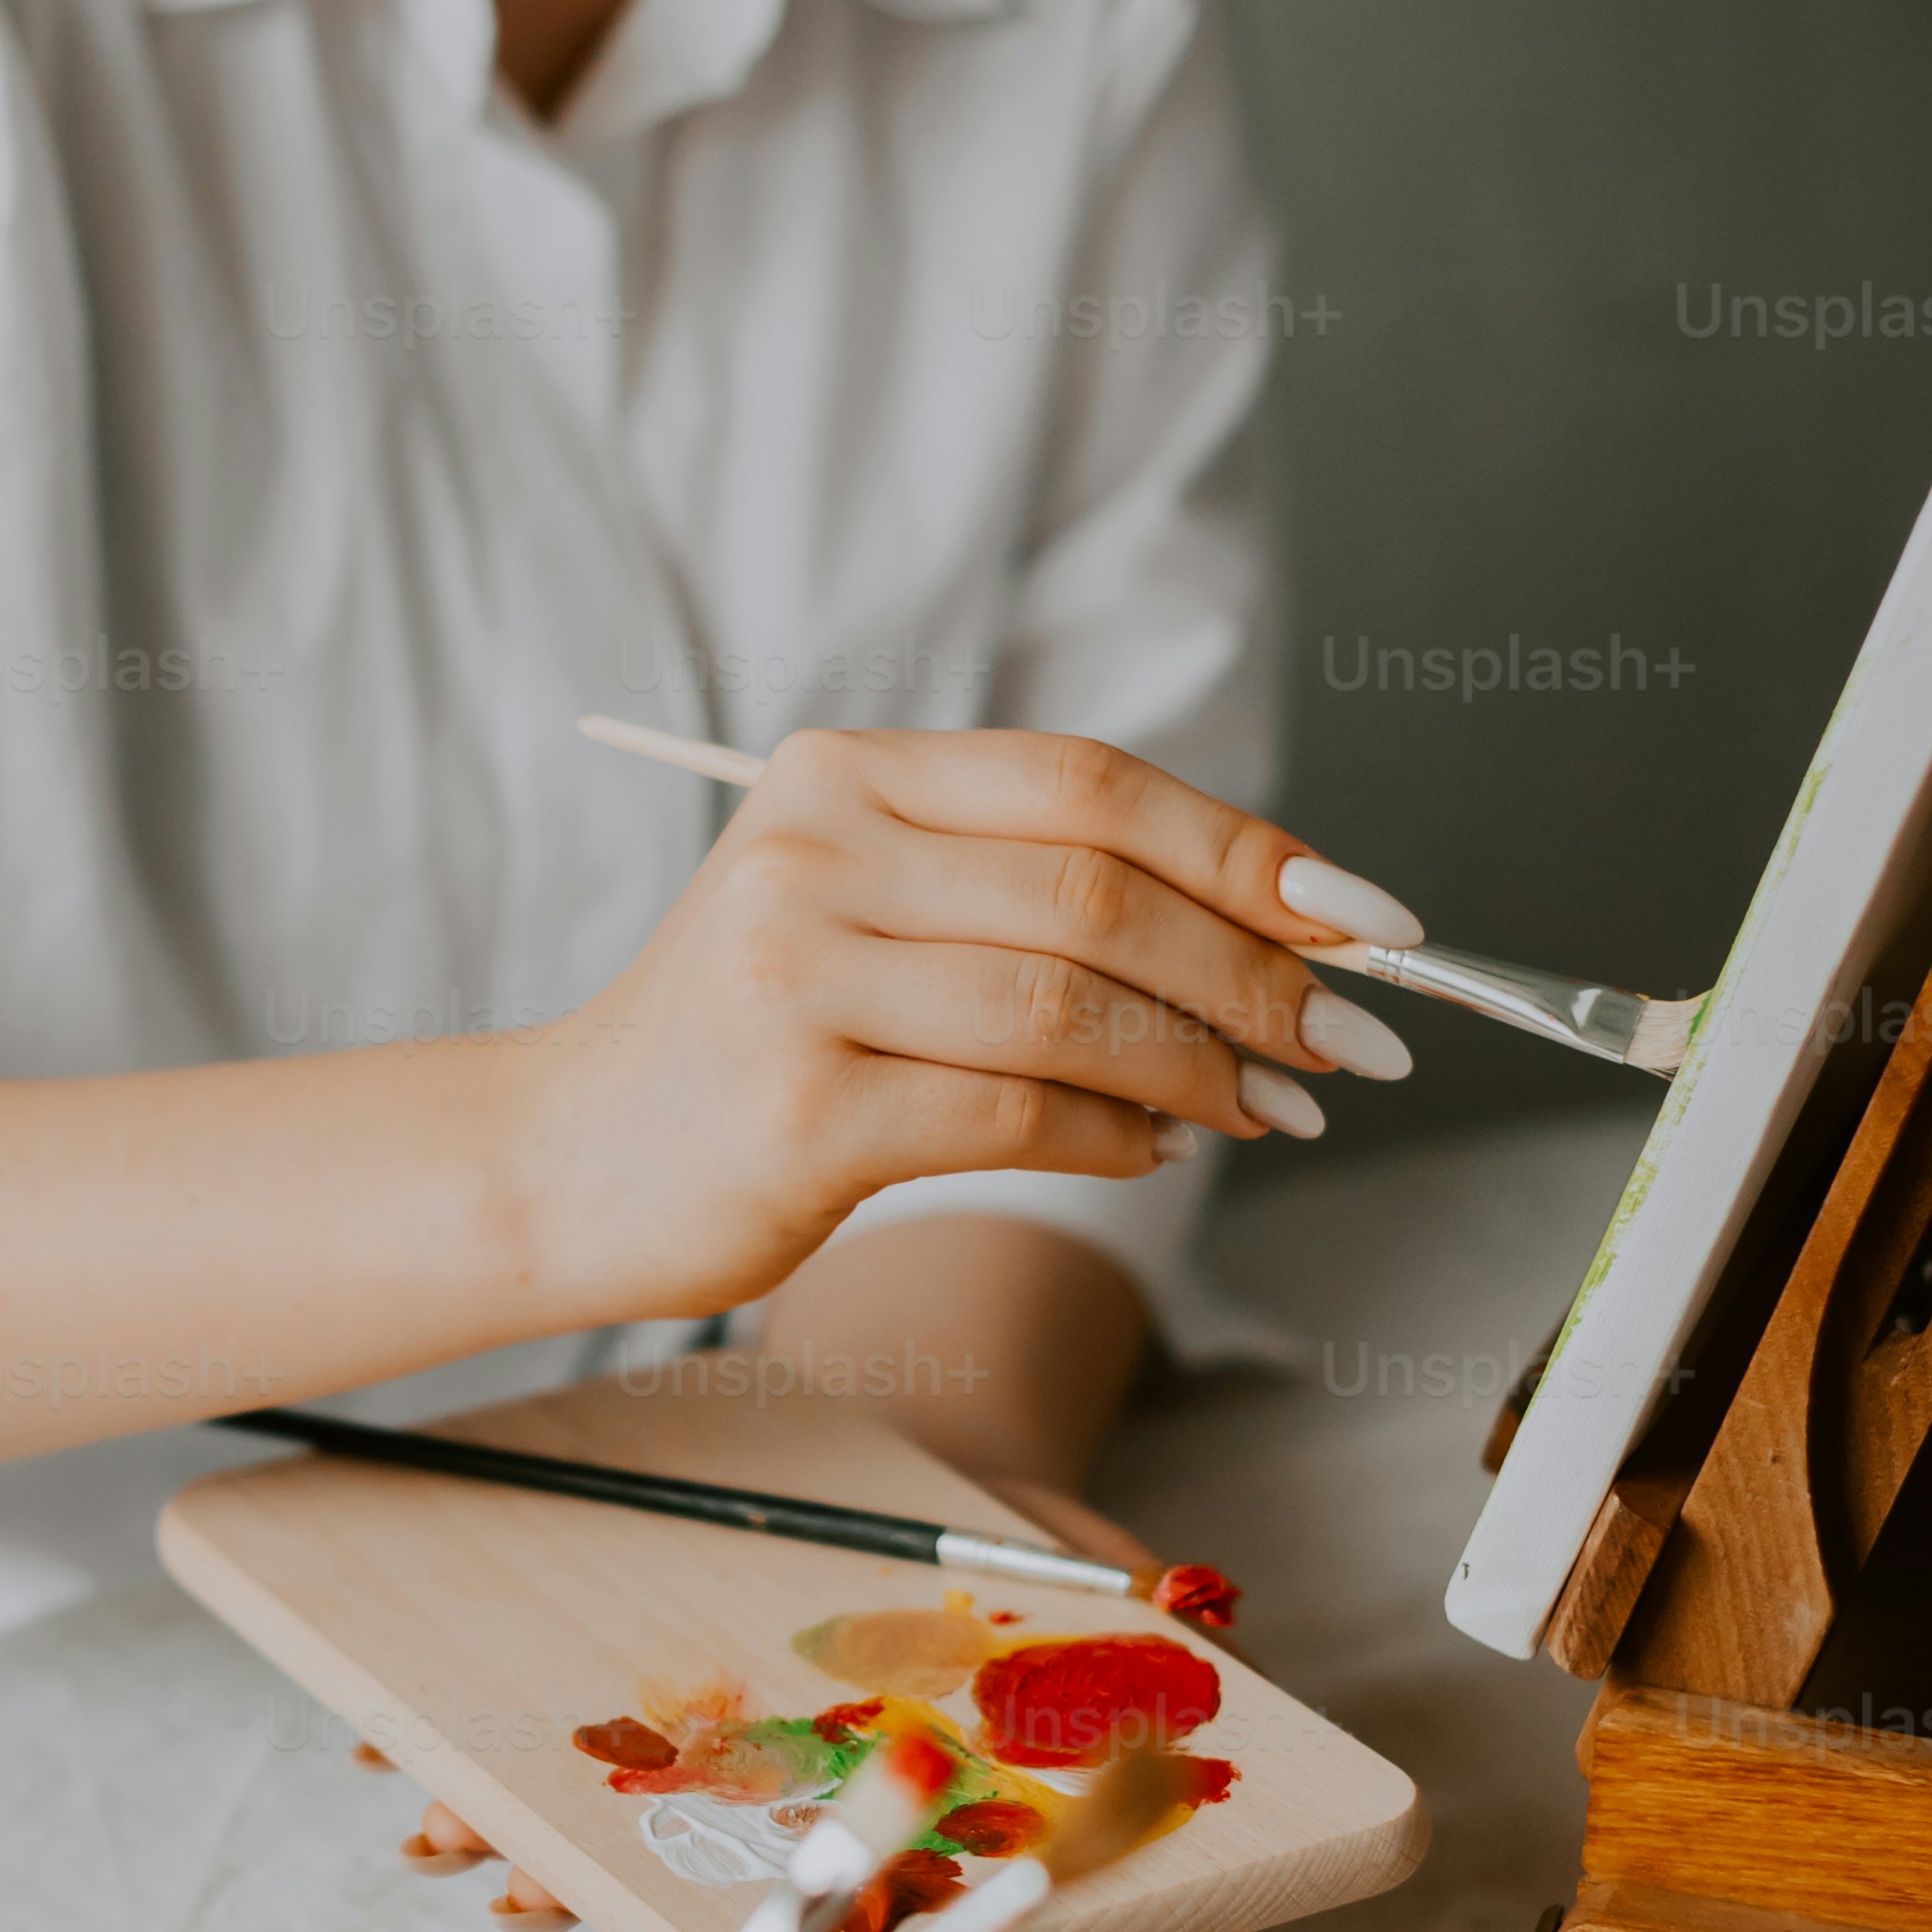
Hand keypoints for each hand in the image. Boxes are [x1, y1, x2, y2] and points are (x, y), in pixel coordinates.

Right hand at [513, 728, 1411, 1328]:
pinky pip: (1016, 1113)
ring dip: (1202, 1067)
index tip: (1366, 916)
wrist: (565, 1159)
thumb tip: (1271, 933)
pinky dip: (1113, 1137)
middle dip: (1255, 974)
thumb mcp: (861, 907)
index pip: (1090, 782)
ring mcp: (797, 979)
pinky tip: (1149, 1149)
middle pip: (1100, 893)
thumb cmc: (745, 1039)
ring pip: (1071, 1008)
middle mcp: (814, 853)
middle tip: (1342, 1041)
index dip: (1247, 848)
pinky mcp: (799, 1110)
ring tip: (1263, 1107)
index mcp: (843, 773)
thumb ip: (1020, 888)